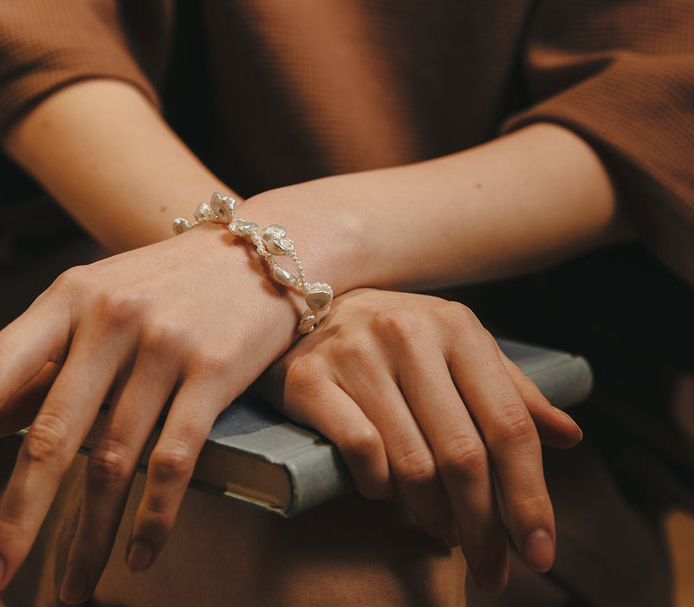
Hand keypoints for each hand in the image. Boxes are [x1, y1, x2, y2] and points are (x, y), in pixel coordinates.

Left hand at [0, 225, 299, 603]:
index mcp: (70, 297)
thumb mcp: (100, 299)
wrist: (265, 250)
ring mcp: (166, 345)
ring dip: (87, 536)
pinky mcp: (215, 370)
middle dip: (17, 518)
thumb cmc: (169, 281)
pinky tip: (140, 554)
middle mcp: (113, 318)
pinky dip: (153, 518)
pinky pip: (174, 460)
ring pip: (113, 461)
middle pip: (52, 436)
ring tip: (70, 587)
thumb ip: (47, 358)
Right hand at [258, 289, 582, 594]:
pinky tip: (383, 495)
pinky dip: (378, 487)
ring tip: (443, 533)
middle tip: (492, 572)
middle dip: (484, 528)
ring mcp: (356, 352)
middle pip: (463, 454)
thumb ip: (512, 392)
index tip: (539, 553)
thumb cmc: (399, 338)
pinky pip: (360, 451)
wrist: (305, 302)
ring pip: (412, 463)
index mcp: (458, 327)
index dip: (530, 496)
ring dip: (433, 516)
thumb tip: (570, 436)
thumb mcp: (459, 350)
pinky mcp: (310, 376)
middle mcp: (408, 332)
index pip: (509, 423)